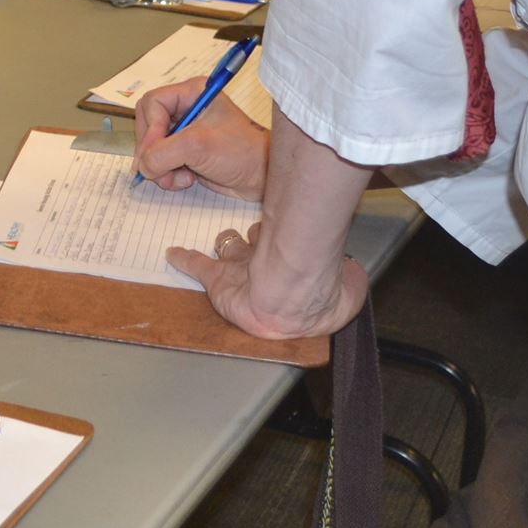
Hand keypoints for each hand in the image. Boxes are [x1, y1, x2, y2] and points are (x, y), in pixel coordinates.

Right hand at [133, 79, 268, 199]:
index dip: (150, 129)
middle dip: (153, 152)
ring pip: (151, 148)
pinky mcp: (185, 153)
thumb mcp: (199, 146)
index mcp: (191, 94)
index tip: (155, 152)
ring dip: (160, 167)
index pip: (153, 104)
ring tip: (180, 177)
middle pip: (147, 127)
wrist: (262, 178)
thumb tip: (143, 165)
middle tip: (162, 169)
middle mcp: (185, 110)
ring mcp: (184, 133)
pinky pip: (160, 163)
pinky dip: (168, 175)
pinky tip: (187, 179)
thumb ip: (164, 153)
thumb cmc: (241, 152)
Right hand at [170, 230, 368, 341]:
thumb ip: (351, 277)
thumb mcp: (352, 285)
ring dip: (231, 243)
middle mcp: (266, 276)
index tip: (296, 245)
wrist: (295, 291)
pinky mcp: (218, 280)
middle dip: (261, 242)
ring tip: (226, 239)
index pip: (290, 258)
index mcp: (293, 279)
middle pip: (258, 250)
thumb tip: (352, 272)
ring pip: (231, 247)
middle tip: (263, 236)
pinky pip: (197, 266)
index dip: (292, 246)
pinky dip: (185, 259)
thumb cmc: (320, 291)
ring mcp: (239, 274)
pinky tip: (174, 253)